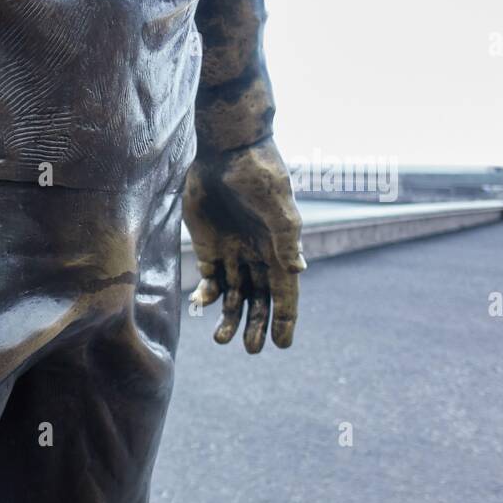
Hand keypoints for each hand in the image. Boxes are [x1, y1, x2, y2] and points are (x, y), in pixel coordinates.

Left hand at [183, 139, 304, 352]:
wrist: (227, 151)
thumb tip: (300, 270)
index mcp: (279, 250)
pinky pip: (210, 279)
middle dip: (256, 325)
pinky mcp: (208, 247)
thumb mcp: (276, 206)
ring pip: (234, 296)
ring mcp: (233, 253)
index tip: (282, 345)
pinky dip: (207, 295)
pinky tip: (202, 306)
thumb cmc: (258, 175)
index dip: (285, 319)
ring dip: (230, 318)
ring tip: (221, 340)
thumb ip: (285, 239)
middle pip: (260, 300)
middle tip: (251, 350)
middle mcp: (258, 257)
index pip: (285, 293)